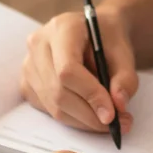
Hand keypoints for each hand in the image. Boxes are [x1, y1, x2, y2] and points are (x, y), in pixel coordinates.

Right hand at [20, 7, 137, 134]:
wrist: (97, 31)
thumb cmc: (109, 38)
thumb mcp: (125, 50)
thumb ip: (125, 77)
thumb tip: (118, 105)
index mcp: (62, 28)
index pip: (68, 70)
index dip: (90, 95)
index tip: (112, 114)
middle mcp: (38, 44)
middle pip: (58, 91)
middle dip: (90, 115)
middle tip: (119, 124)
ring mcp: (29, 65)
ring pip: (53, 105)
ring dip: (84, 120)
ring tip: (112, 122)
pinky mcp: (28, 83)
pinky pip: (49, 110)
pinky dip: (74, 118)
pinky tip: (93, 113)